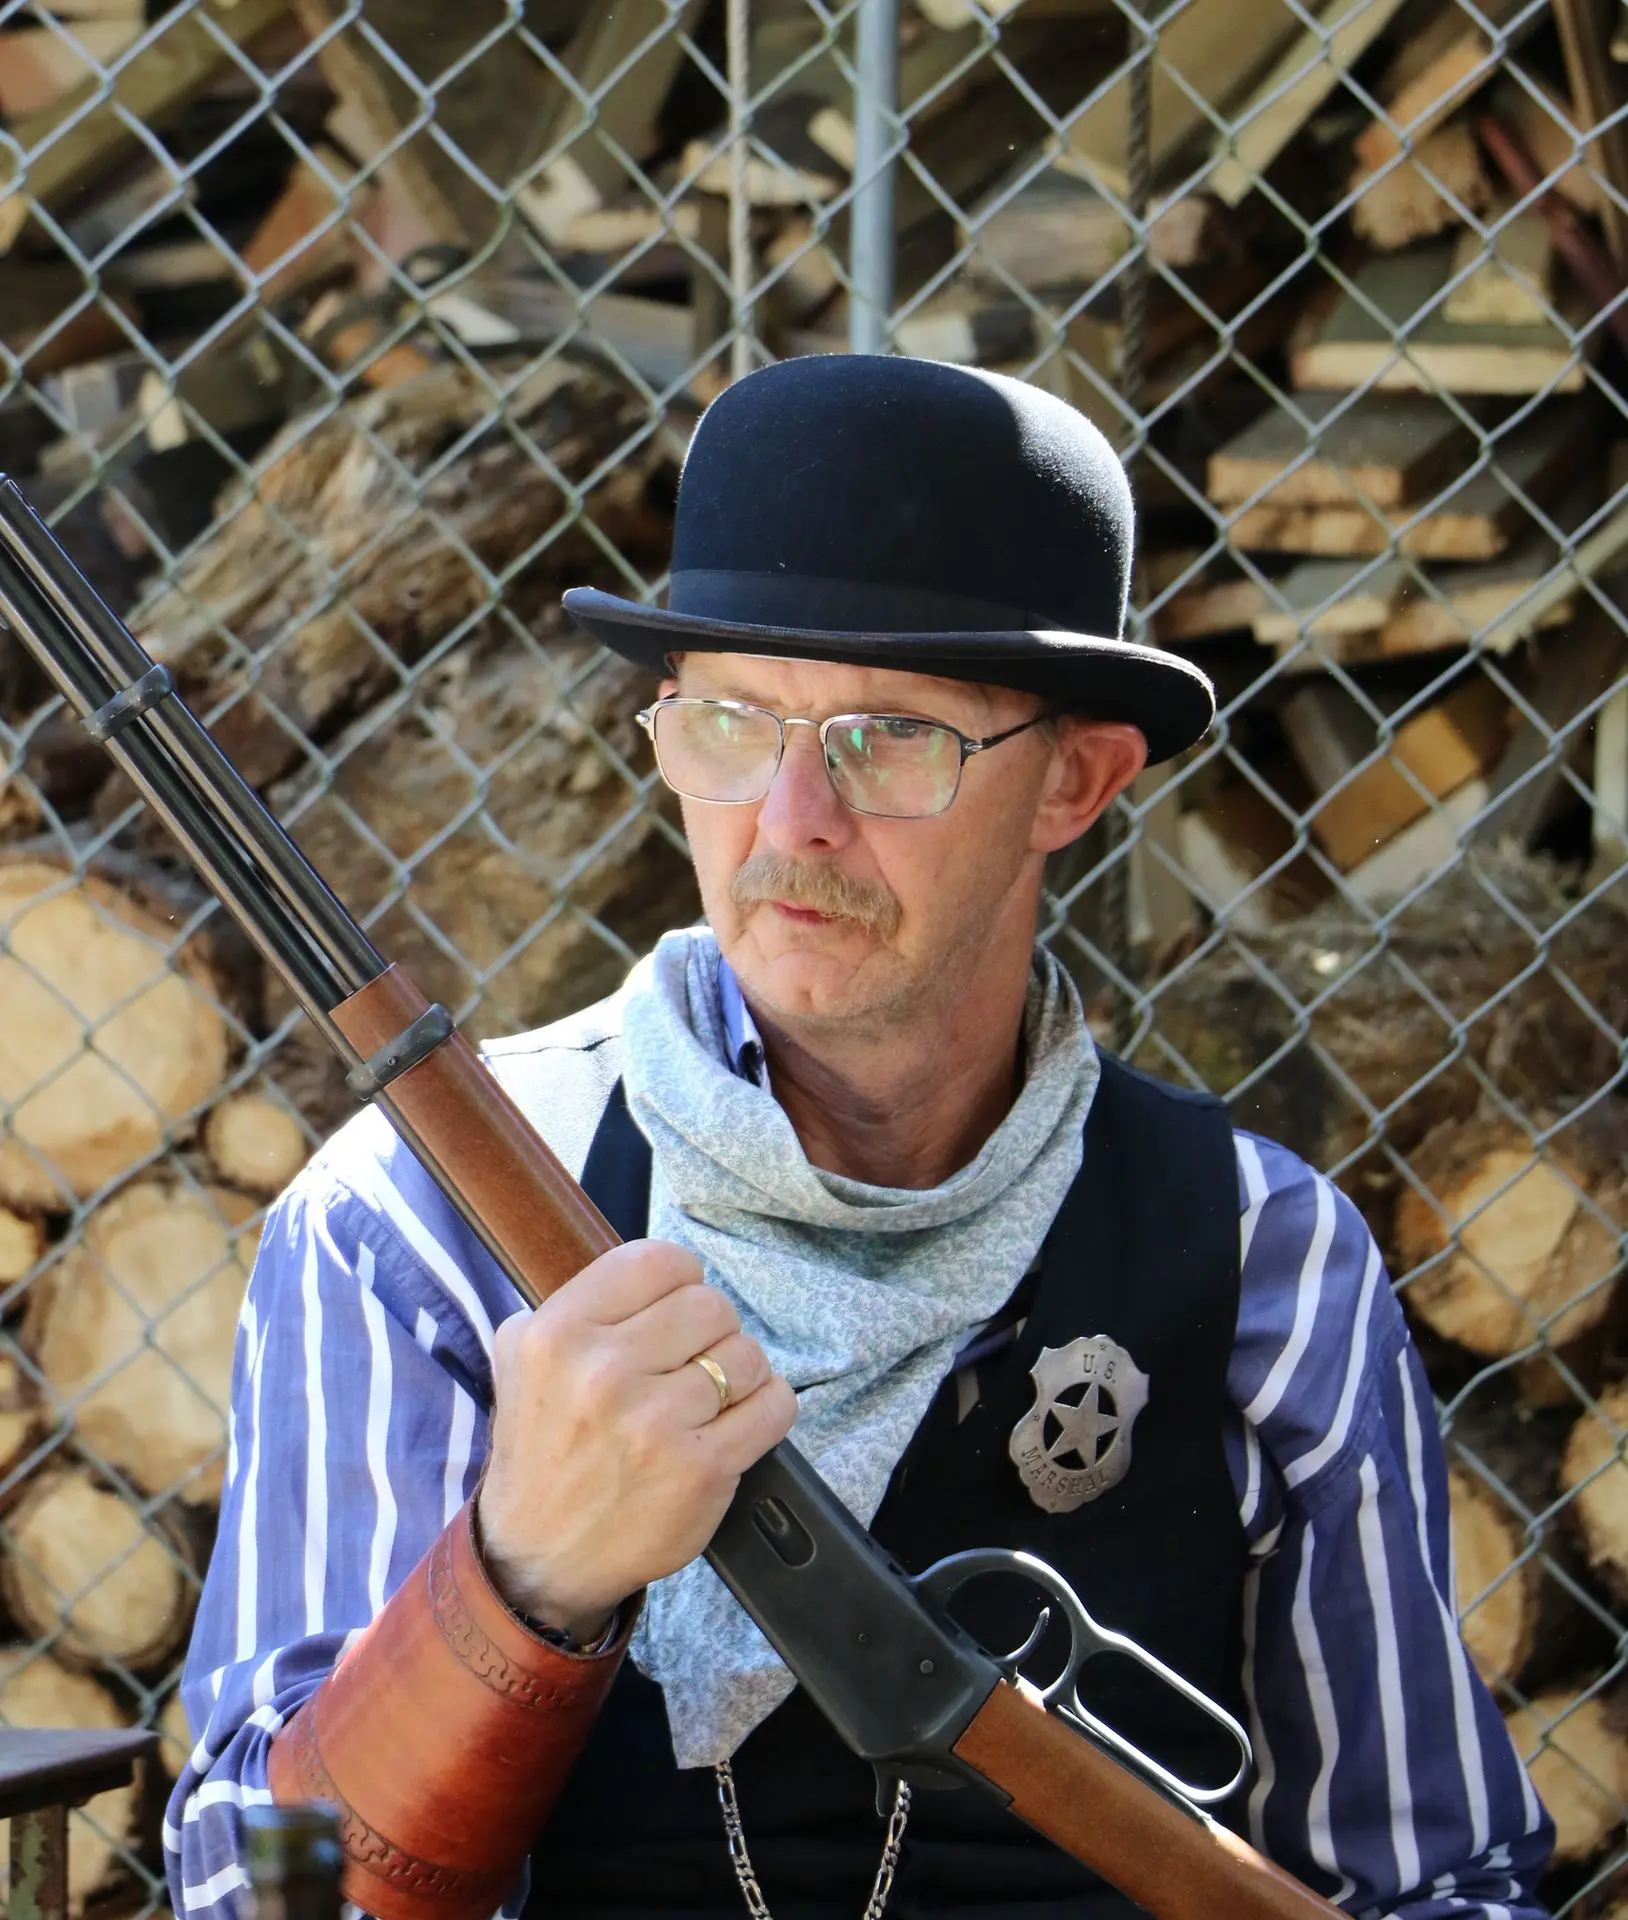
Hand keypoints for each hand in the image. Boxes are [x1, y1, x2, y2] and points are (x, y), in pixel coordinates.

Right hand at [475, 1239, 796, 1641]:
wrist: (538, 1558)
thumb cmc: (543, 1451)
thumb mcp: (520, 1359)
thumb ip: (571, 1304)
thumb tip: (645, 1271)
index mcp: (557, 1334)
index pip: (659, 1261)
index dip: (681, 1280)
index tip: (676, 1309)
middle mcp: (603, 1373)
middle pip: (710, 1306)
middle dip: (711, 1331)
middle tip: (692, 1362)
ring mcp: (655, 1424)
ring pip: (746, 1355)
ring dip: (740, 1373)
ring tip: (711, 1397)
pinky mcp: (702, 1470)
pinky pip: (774, 1406)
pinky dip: (768, 1406)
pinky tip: (741, 1419)